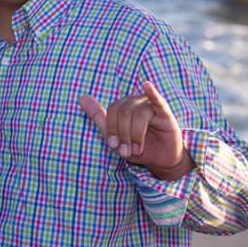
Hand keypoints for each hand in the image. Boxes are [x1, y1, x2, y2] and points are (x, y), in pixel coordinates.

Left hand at [79, 81, 193, 180]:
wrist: (160, 160)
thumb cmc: (136, 148)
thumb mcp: (115, 137)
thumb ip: (99, 117)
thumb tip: (82, 97)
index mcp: (123, 106)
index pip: (113, 110)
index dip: (111, 128)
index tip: (113, 145)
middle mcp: (136, 102)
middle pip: (124, 111)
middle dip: (123, 134)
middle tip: (126, 151)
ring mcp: (151, 106)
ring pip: (139, 114)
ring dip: (136, 135)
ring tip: (138, 150)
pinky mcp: (165, 113)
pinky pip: (158, 101)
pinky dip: (152, 93)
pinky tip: (147, 85)